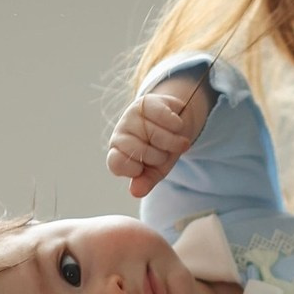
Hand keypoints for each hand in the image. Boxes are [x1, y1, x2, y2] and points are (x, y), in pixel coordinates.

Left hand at [107, 72, 214, 197]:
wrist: (174, 122)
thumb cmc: (161, 149)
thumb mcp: (156, 169)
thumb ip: (146, 181)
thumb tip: (136, 192)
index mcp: (118, 152)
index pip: (116, 163)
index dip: (134, 169)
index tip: (144, 168)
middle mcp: (121, 133)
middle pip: (140, 151)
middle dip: (160, 156)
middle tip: (164, 153)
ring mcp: (132, 116)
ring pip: (157, 135)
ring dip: (174, 142)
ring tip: (175, 141)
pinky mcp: (147, 102)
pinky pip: (166, 118)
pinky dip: (177, 126)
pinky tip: (177, 126)